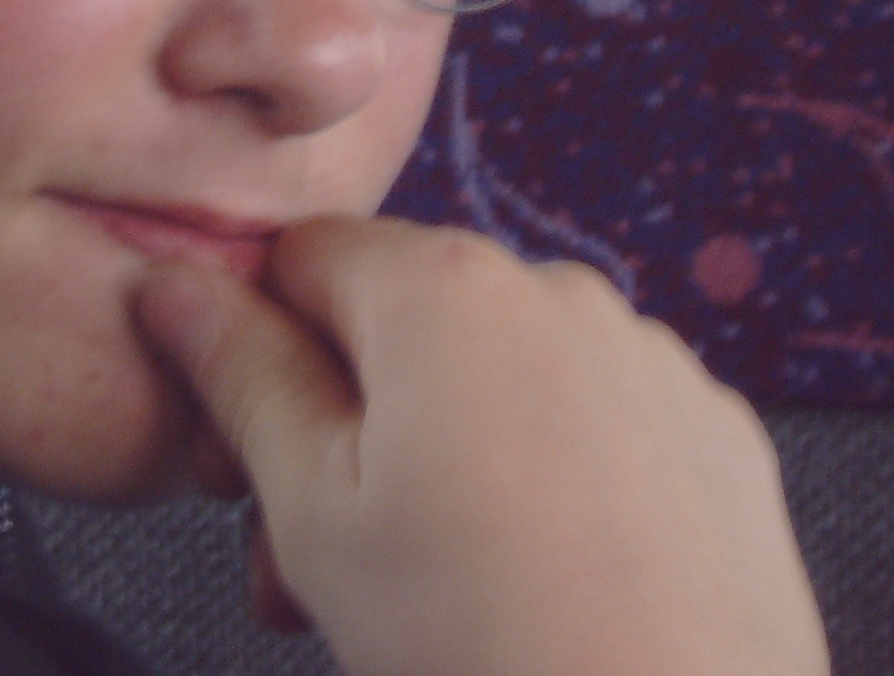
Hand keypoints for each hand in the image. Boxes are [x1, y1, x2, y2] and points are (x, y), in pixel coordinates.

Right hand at [134, 216, 826, 675]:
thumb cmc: (484, 648)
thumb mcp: (312, 513)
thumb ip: (240, 377)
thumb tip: (176, 286)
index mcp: (443, 287)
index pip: (300, 257)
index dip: (254, 358)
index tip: (249, 466)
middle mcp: (556, 290)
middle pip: (401, 327)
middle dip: (344, 432)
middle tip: (314, 567)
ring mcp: (651, 359)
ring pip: (498, 380)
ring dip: (442, 461)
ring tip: (428, 599)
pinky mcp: (718, 435)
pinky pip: (594, 425)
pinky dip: (551, 483)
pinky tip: (538, 588)